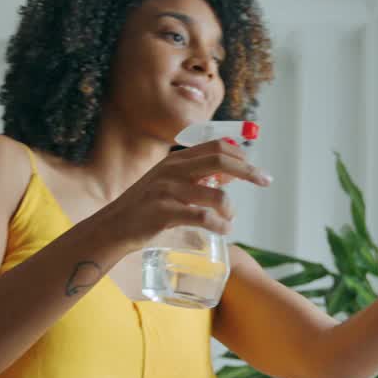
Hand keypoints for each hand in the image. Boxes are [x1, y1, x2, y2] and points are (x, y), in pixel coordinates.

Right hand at [99, 139, 271, 250]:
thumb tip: (231, 174)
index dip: (241, 154)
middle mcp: (172, 170)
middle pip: (220, 160)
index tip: (255, 168)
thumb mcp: (170, 184)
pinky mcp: (163, 213)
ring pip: (215, 194)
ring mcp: (167, 191)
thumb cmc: (146, 207)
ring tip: (230, 219)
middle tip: (265, 181)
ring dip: (230, 208)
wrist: (113, 226)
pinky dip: (218, 225)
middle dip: (248, 170)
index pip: (216, 146)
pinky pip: (202, 217)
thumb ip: (198, 177)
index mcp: (176, 160)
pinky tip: (222, 230)